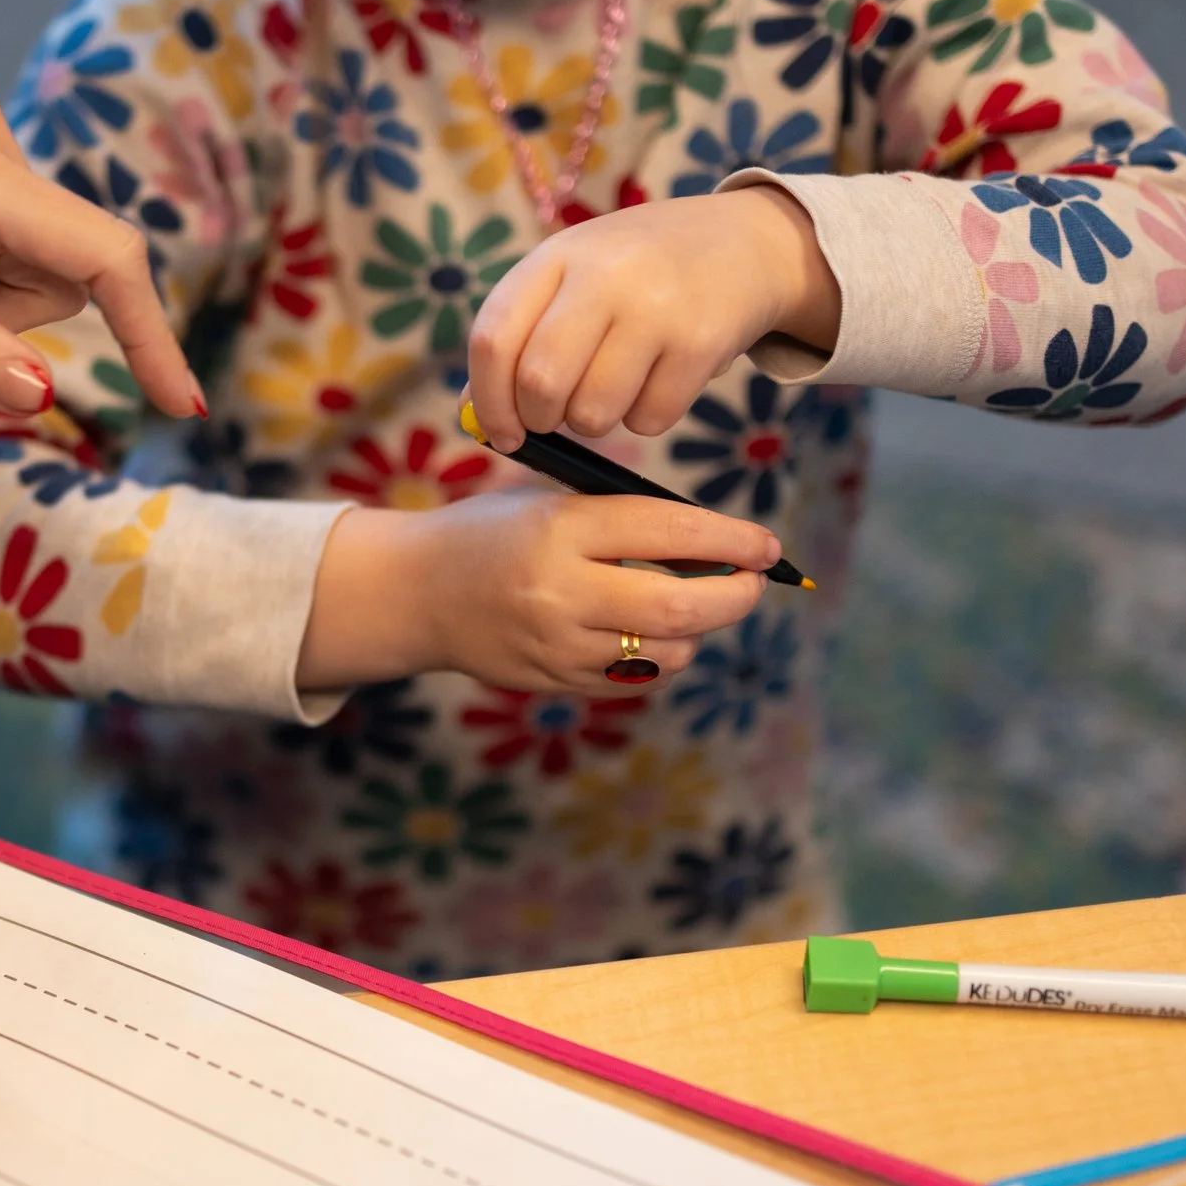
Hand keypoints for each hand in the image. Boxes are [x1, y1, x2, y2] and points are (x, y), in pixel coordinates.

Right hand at [296, 489, 781, 695]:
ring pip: (665, 652)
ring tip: (685, 607)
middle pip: (679, 608)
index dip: (731, 540)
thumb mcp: (552, 504)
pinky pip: (635, 679)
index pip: (669, 531)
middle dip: (733, 597)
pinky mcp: (553, 681)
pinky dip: (657, 658)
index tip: (766, 546)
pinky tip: (642, 635)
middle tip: (750, 584)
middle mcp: (560, 591)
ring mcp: (556, 645)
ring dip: (694, 631)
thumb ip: (624, 521)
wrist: (419, 592)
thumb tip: (720, 547)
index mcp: (561, 529)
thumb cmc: (497, 533)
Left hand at [464, 187, 839, 451]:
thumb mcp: (571, 278)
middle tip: (559, 415)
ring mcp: (654, 307)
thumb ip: (519, 337)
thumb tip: (472, 416)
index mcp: (555, 256)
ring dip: (595, 421)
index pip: (493, 340)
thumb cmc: (637, 273)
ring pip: (592, 413)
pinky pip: (649, 420)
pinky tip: (659, 381)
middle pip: (539, 383)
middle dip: (540, 418)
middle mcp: (602, 275)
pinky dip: (646, 419)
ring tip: (614, 387)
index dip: (486, 400)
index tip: (501, 433)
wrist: (745, 242)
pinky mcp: (700, 342)